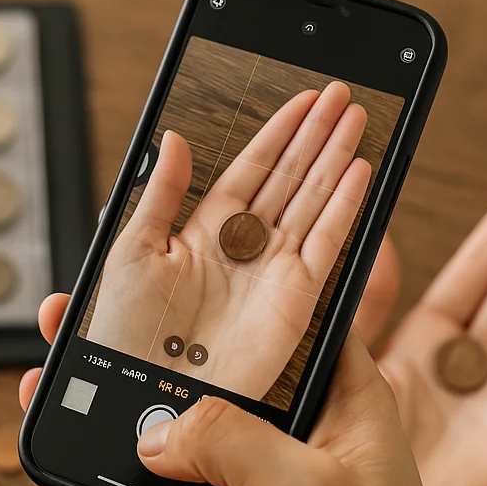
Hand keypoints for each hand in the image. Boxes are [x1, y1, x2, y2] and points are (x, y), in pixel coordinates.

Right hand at [21, 169, 486, 485]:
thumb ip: (226, 442)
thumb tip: (149, 432)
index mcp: (345, 404)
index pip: (287, 318)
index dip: (233, 282)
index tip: (174, 250)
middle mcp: (301, 445)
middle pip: (206, 383)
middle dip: (140, 360)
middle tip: (75, 327)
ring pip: (168, 455)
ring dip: (106, 440)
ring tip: (44, 405)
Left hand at [86, 82, 370, 399]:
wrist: (148, 392)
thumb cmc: (127, 333)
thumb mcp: (131, 251)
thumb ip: (159, 193)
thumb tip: (172, 139)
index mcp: (206, 231)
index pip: (252, 168)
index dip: (279, 132)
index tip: (305, 98)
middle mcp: (245, 247)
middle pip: (291, 176)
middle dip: (317, 134)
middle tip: (342, 93)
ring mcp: (274, 270)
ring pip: (314, 199)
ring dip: (337, 158)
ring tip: (357, 117)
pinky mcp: (296, 298)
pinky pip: (328, 243)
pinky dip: (346, 207)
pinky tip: (360, 171)